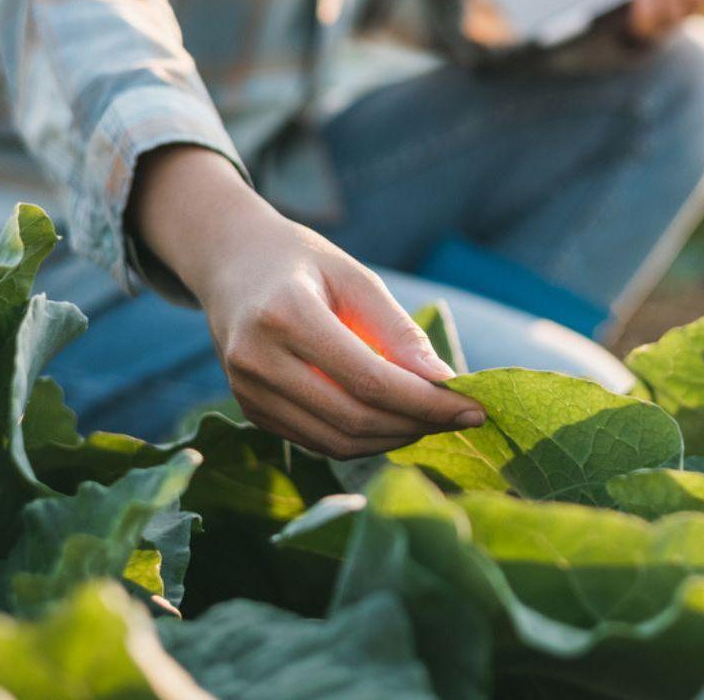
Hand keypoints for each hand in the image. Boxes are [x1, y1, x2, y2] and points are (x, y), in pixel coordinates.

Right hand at [129, 146, 484, 458]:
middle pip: (354, 418)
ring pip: (336, 441)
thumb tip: (446, 382)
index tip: (474, 407)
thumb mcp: (355, 277)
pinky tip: (393, 421)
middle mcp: (257, 359)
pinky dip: (362, 440)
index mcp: (285, 315)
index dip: (427, 403)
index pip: (370, 380)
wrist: (230, 261)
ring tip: (431, 420)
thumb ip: (399, 332)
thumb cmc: (302, 262)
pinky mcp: (249, 410)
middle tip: (460, 417)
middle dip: (417, 425)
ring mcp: (247, 391)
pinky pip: (317, 441)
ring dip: (393, 439)